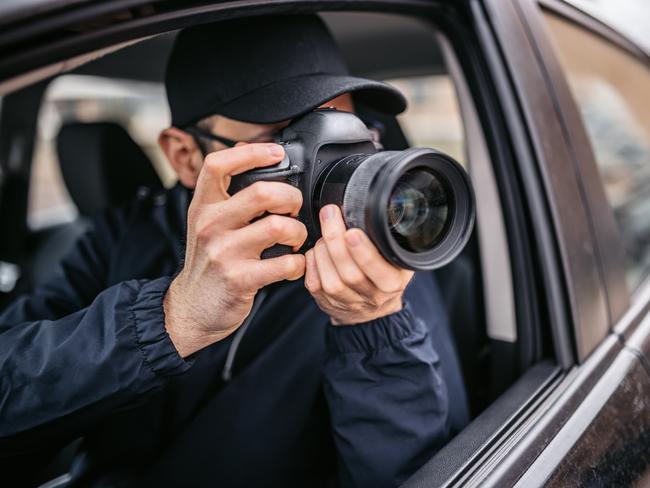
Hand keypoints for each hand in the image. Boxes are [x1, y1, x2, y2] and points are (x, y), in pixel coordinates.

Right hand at [164, 143, 306, 356]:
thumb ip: (225, 192)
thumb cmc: (208, 261)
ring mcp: (225, 252)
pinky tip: (293, 264)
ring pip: (280, 227)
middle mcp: (211, 225)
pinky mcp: (241, 279)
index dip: (252, 152)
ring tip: (295, 240)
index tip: (276, 152)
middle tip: (294, 209)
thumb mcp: (206, 222)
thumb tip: (246, 150)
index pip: (218, 164)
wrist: (191, 307)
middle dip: (291, 198)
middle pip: (263, 192)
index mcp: (203, 206)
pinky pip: (286, 263)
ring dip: (299, 232)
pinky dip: (299, 263)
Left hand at [304, 205, 413, 324]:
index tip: (352, 232)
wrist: (371, 307)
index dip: (364, 253)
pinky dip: (312, 262)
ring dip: (322, 251)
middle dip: (336, 240)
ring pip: (331, 281)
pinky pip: (315, 284)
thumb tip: (366, 209)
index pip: (379, 271)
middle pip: (350, 274)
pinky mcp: (328, 302)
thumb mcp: (396, 257)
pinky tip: (316, 250)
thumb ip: (386, 240)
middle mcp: (372, 296)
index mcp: (392, 282)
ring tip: (324, 234)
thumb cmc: (383, 273)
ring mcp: (348, 302)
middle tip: (330, 214)